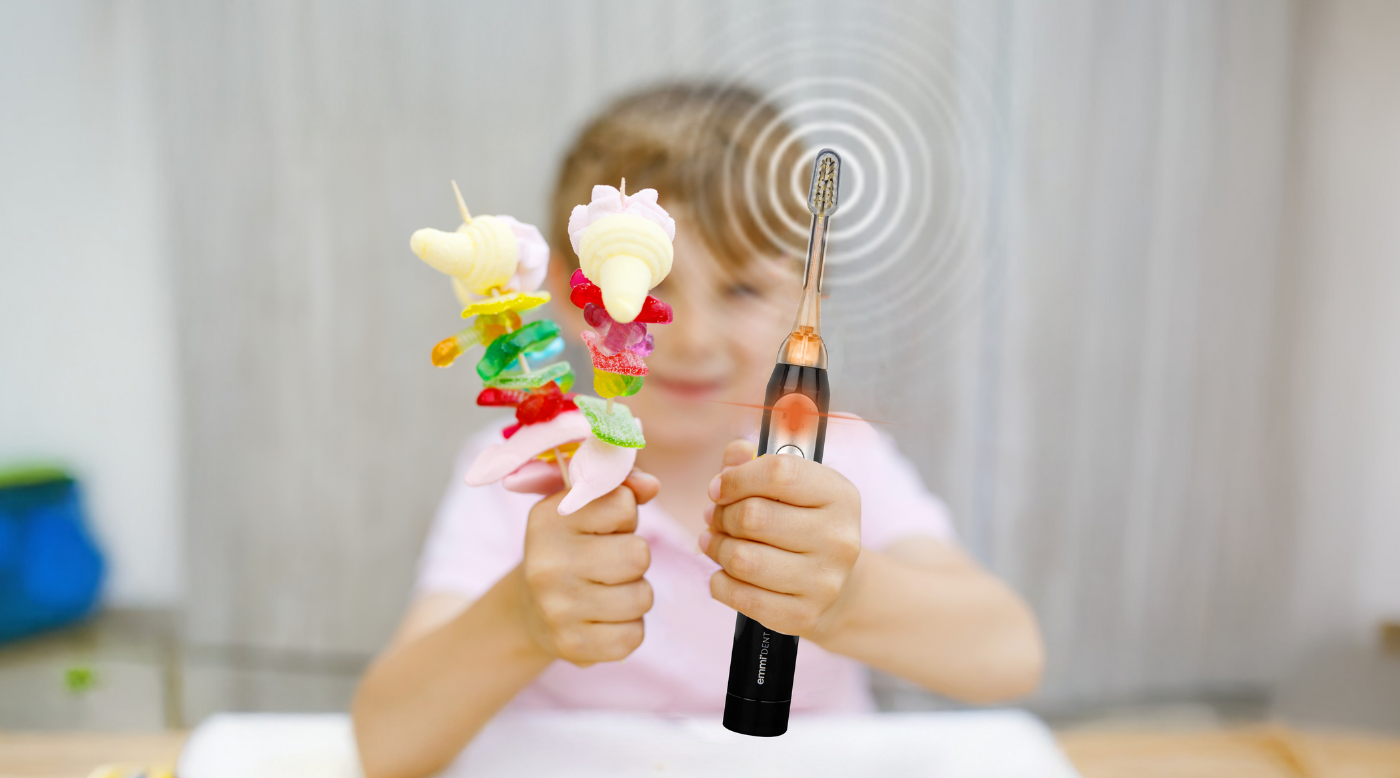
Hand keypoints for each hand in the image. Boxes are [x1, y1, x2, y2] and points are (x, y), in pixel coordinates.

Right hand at [518, 469, 659, 666]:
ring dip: (635, 594)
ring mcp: (556, 608)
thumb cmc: (571, 548)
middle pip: (638, 554)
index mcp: (549, 519)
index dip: (625, 517)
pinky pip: (634, 636)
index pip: (622, 504)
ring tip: (609, 590)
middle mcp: (547, 563)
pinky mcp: (571, 645)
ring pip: (642, 597)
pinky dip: (629, 628)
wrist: (529, 610)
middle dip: (635, 559)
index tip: (604, 528)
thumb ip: (621, 487)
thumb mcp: (585, 509)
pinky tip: (606, 619)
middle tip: (611, 563)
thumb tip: (651, 486)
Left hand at [700, 440, 861, 638]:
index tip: (719, 487)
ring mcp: (824, 581)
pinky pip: (740, 596)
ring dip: (716, 548)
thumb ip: (758, 462)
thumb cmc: (805, 527)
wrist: (840, 589)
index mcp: (840, 496)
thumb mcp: (794, 488)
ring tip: (715, 542)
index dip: (737, 477)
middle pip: (753, 516)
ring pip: (742, 558)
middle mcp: (838, 538)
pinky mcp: (803, 615)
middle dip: (721, 515)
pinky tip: (723, 573)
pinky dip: (720, 582)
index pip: (778, 472)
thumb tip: (734, 455)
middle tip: (715, 517)